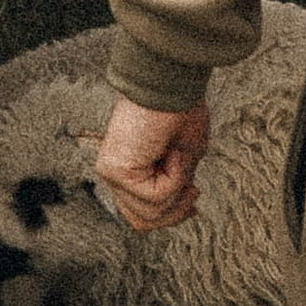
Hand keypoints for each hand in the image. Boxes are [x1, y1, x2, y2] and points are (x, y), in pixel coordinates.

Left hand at [94, 95, 210, 232]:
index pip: (140, 213)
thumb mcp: (184, 158)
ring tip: (178, 157)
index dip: (170, 216)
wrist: (171, 85)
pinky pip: (153, 197)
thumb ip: (176, 185)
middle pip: (142, 221)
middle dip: (175, 212)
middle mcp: (115, 173)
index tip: (193, 201)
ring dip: (176, 189)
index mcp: (128, 169)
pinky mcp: (114, 171)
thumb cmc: (179, 111)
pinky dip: (173, 178)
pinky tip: (171, 153)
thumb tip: (183, 208)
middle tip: (193, 190)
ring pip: (149, 214)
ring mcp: (111, 173)